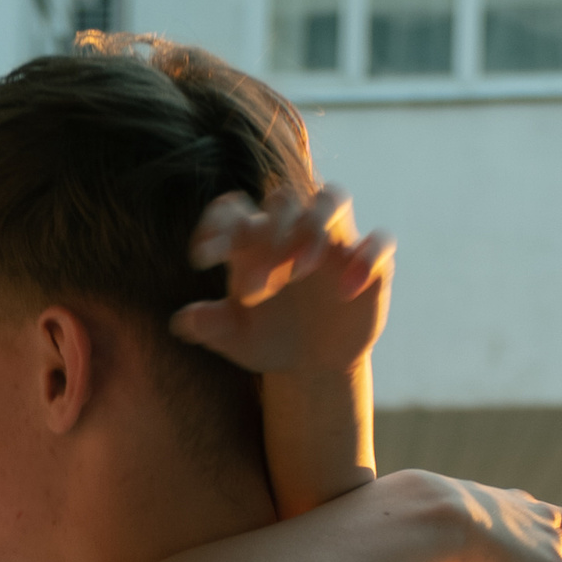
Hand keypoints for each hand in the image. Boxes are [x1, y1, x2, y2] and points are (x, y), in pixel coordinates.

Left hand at [171, 182, 393, 377]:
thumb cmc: (269, 339)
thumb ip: (211, 326)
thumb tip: (181, 323)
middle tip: (256, 288)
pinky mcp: (369, 262)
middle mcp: (294, 229)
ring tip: (299, 269)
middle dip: (269, 235)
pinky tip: (347, 289)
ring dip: (314, 224)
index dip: (217, 225)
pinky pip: (379, 241)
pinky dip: (367, 256)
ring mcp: (334, 240)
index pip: (234, 211)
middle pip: (284, 200)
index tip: (204, 257)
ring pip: (332, 198)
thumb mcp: (237, 339)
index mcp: (255, 239)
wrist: (312, 364)